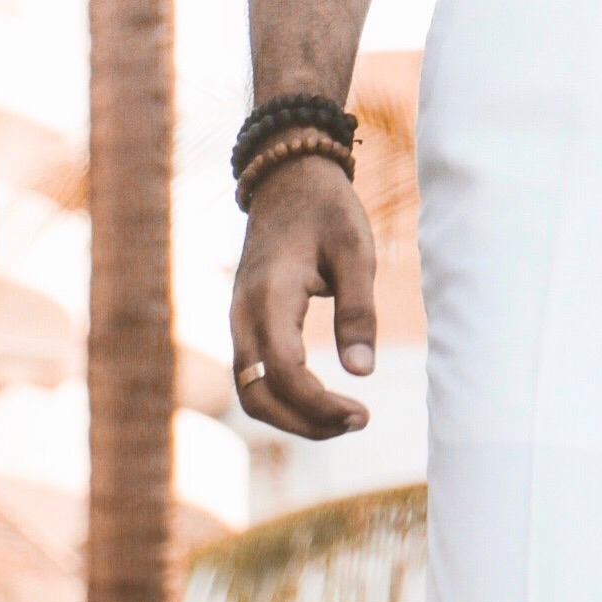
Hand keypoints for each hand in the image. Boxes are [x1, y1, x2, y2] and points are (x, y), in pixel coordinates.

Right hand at [229, 153, 377, 438]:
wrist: (287, 179)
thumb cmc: (326, 211)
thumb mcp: (355, 251)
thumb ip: (358, 310)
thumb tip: (362, 372)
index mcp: (269, 295)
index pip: (283, 372)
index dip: (319, 406)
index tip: (363, 412)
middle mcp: (243, 314)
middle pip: (257, 396)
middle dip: (305, 422)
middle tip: (358, 421)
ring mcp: (238, 320)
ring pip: (250, 392)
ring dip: (293, 416)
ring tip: (344, 417)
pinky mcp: (245, 323)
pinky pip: (253, 376)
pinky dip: (284, 398)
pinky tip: (322, 399)